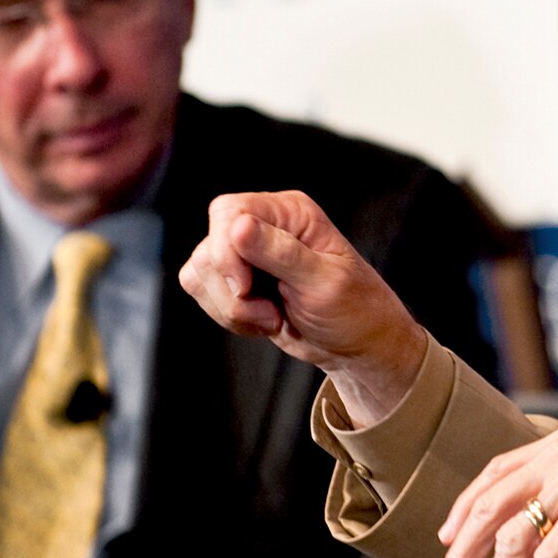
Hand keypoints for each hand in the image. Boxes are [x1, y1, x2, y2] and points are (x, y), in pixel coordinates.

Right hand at [180, 190, 426, 423]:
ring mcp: (247, 253)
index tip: (246, 288)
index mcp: (290, 213)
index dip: (226, 252)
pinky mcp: (236, 280)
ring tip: (272, 318)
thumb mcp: (324, 282)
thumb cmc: (355, 309)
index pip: (229, 211)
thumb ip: (281, 253)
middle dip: (231, 291)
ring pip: (200, 271)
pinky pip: (203, 290)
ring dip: (231, 308)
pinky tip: (260, 322)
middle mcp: (265, 225)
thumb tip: (239, 226)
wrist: (356, 345)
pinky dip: (226, 315)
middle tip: (271, 313)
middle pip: (210, 245)